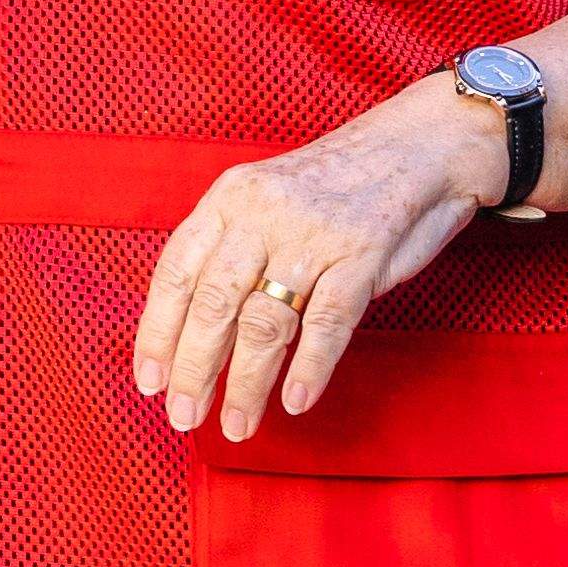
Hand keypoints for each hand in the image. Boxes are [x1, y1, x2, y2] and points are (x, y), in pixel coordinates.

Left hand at [130, 79, 499, 441]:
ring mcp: (313, 233)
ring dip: (247, 382)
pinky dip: (310, 367)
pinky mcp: (362, 254)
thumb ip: (232, 252)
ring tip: (237, 424)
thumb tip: (194, 334)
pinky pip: (328, 322)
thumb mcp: (268, 200)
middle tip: (184, 417)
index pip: (176, 272)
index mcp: (229, 197)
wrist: (418, 142)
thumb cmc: (337, 186)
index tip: (149, 381)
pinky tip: (295, 401)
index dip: (156, 332)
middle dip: (194, 368)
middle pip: (213, 303)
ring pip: (265, 321)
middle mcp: (263, 212)